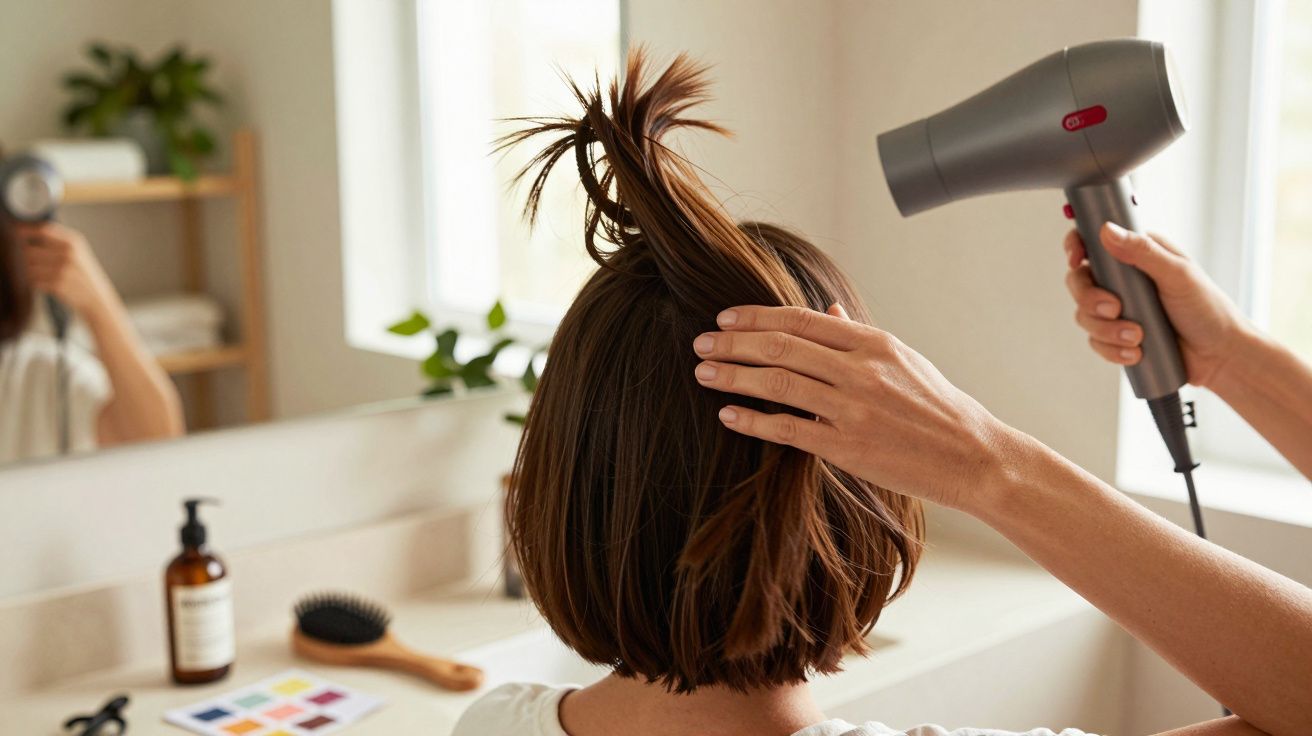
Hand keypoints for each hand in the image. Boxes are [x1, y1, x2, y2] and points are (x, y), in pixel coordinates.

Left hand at [17, 222, 119, 321]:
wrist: (96, 296)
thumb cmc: (83, 272)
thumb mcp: (77, 251)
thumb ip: (57, 238)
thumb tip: (27, 231)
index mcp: (73, 242)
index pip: (43, 230)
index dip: (25, 230)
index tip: (16, 231)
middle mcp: (68, 253)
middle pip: (29, 249)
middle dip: (28, 256)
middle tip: (37, 262)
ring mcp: (62, 269)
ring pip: (28, 266)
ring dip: (31, 271)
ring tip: (44, 274)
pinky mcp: (57, 284)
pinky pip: (33, 280)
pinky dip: (37, 282)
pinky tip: (48, 283)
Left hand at [692, 304, 1014, 511]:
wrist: (972, 456)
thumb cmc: (936, 406)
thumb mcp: (902, 359)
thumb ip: (857, 335)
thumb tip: (825, 308)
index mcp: (873, 343)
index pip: (800, 319)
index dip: (756, 316)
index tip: (725, 318)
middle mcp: (860, 371)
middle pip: (781, 346)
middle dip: (734, 343)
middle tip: (702, 343)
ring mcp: (852, 409)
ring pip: (778, 383)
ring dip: (733, 376)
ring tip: (704, 372)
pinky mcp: (847, 448)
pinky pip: (788, 429)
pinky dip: (753, 419)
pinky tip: (728, 414)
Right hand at [1064, 223, 1246, 387]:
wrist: (1220, 355)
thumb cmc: (1209, 310)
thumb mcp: (1178, 274)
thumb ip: (1142, 252)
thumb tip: (1107, 231)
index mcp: (1138, 256)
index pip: (1094, 243)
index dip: (1076, 248)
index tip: (1076, 259)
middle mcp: (1123, 280)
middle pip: (1080, 281)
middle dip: (1090, 298)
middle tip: (1113, 309)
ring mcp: (1119, 310)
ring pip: (1085, 315)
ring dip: (1106, 330)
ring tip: (1137, 337)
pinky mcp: (1118, 336)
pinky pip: (1096, 342)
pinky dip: (1112, 349)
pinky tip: (1135, 352)